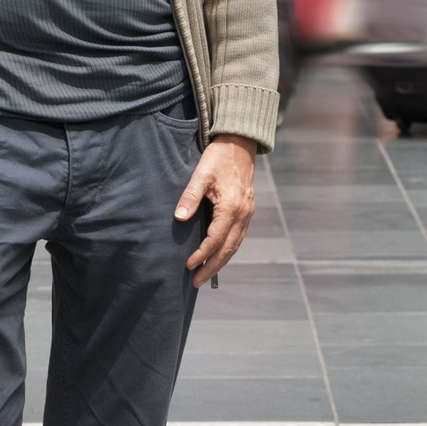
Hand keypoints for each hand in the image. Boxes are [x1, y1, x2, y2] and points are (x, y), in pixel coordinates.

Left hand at [176, 134, 256, 286]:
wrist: (240, 143)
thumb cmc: (218, 157)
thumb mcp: (200, 174)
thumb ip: (189, 196)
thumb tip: (179, 218)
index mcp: (231, 207)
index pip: (215, 239)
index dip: (201, 254)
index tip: (188, 265)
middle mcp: (243, 214)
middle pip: (228, 249)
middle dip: (212, 267)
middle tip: (196, 282)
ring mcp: (247, 213)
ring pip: (235, 245)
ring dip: (220, 262)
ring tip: (205, 275)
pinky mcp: (246, 211)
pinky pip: (238, 237)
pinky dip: (227, 250)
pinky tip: (216, 256)